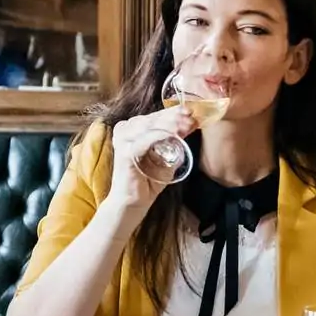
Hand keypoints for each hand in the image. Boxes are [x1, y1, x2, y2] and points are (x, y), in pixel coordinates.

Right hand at [103, 106, 198, 223]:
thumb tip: (191, 125)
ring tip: (187, 124)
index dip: (174, 112)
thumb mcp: (166, 157)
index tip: (192, 112)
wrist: (133, 202)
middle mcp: (125, 129)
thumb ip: (175, 141)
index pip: (155, 116)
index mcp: (133, 128)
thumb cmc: (148, 180)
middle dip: (175, 116)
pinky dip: (162, 135)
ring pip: (151, 125)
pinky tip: (176, 134)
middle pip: (153, 118)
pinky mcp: (125, 152)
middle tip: (192, 116)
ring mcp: (123, 139)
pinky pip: (146, 139)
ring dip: (171, 123)